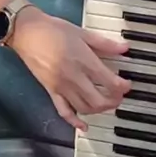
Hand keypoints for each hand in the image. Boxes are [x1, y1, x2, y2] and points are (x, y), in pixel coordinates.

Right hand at [10, 6, 130, 130]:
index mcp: (84, 61)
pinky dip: (74, 121)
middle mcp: (74, 77)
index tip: (127, 84)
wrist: (28, 32)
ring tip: (107, 104)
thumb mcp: (83, 33)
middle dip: (113, 101)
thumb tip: (125, 48)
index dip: (122, 86)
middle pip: (98, 100)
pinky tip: (83, 126)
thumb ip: (105, 43)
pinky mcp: (51, 92)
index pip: (109, 81)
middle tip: (120, 96)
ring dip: (99, 110)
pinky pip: (63, 111)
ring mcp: (61, 87)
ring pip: (84, 108)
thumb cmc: (54, 30)